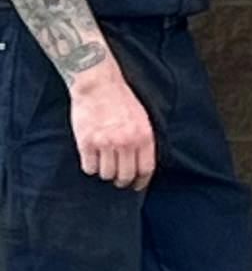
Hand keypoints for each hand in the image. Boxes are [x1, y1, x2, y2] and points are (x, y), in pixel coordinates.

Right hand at [68, 64, 153, 190]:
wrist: (99, 85)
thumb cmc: (121, 100)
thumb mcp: (142, 119)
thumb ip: (143, 140)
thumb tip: (142, 163)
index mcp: (143, 136)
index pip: (145, 169)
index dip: (141, 181)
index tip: (137, 186)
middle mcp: (126, 142)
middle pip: (125, 175)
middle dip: (122, 181)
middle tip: (118, 180)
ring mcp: (105, 143)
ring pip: (106, 174)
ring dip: (105, 173)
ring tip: (104, 166)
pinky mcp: (86, 142)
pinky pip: (89, 167)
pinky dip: (90, 167)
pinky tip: (91, 160)